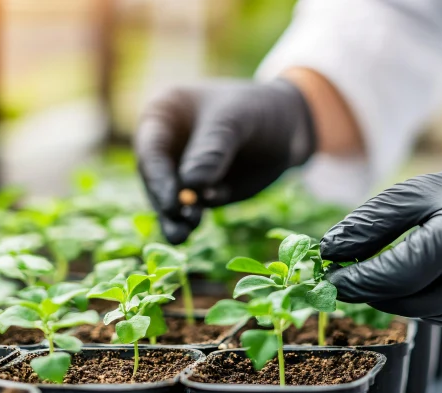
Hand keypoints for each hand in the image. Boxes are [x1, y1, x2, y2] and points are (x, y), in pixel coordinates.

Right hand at [134, 79, 315, 243]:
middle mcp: (165, 144)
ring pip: (169, 199)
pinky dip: (190, 220)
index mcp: (164, 115)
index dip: (158, 177)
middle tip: (179, 223)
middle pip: (156, 178)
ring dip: (175, 218)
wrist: (290, 126)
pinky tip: (196, 225)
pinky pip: (190, 209)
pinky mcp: (199, 192)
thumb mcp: (237, 121)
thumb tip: (191, 185)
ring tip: (182, 235)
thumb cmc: (258, 109)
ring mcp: (180, 170)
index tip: (172, 202)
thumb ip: (213, 150)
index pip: (151, 148)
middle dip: (166, 202)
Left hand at [320, 153, 441, 335]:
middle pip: (412, 301)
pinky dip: (434, 307)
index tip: (330, 280)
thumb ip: (371, 223)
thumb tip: (328, 252)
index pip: (403, 270)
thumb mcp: (416, 194)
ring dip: (405, 299)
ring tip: (407, 271)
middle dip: (375, 292)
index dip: (362, 279)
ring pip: (430, 317)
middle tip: (352, 279)